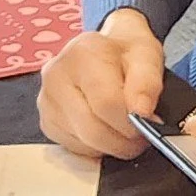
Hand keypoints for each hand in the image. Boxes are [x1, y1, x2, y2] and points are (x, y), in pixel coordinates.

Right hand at [37, 7, 163, 158]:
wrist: (106, 48)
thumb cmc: (127, 51)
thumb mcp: (148, 55)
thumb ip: (147, 83)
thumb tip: (141, 114)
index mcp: (82, 53)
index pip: (106, 102)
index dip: (131, 122)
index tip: (149, 124)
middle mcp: (56, 76)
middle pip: (91, 128)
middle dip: (122, 140)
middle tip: (142, 136)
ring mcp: (46, 101)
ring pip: (83, 142)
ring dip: (111, 145)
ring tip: (127, 131)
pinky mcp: (46, 121)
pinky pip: (74, 147)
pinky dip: (96, 146)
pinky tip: (107, 129)